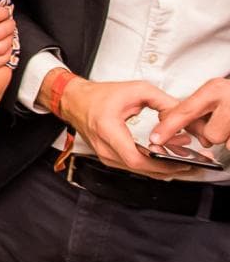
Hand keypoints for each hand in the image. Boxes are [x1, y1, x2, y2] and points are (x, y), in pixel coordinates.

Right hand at [0, 8, 16, 69]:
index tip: (4, 10)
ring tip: (10, 34)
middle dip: (9, 24)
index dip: (2, 12)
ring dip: (11, 38)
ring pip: (4, 47)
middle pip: (1, 31)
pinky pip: (0, 63)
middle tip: (10, 21)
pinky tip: (5, 50)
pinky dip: (7, 55)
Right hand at [57, 77, 189, 177]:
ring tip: (178, 159)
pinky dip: (148, 165)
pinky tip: (161, 159)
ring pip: (137, 171)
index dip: (160, 164)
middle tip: (187, 163)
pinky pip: (131, 167)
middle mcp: (105, 147)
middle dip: (166, 168)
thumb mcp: (135, 90)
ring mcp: (105, 155)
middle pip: (139, 168)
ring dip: (159, 168)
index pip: (134, 158)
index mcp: (108, 130)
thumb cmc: (98, 96)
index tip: (178, 162)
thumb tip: (181, 115)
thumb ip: (162, 101)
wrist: (75, 101)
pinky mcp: (108, 157)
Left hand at [151, 77, 229, 149]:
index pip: (185, 111)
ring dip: (229, 138)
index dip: (169, 127)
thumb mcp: (215, 94)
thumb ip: (195, 108)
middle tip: (226, 120)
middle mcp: (229, 98)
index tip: (156, 138)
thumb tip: (168, 123)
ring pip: (225, 142)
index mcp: (215, 89)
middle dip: (216, 133)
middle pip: (210, 135)